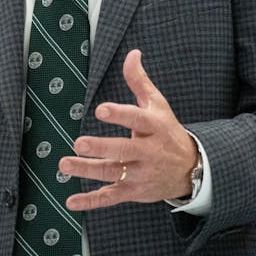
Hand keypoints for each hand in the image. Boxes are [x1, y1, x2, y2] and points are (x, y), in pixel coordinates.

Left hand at [60, 49, 198, 210]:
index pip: (137, 120)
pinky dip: (91, 201)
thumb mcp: (158, 104)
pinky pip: (110, 198)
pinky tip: (71, 201)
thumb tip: (132, 53)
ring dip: (87, 171)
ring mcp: (140, 174)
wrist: (190, 169)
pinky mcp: (133, 192)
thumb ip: (139, 81)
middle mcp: (149, 153)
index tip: (100, 109)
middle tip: (79, 143)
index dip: (120, 115)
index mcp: (155, 128)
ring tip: (65, 164)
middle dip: (101, 148)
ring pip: (113, 174)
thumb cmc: (167, 131)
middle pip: (124, 150)